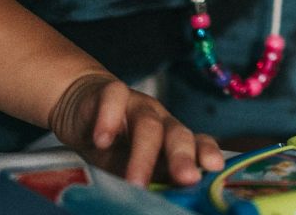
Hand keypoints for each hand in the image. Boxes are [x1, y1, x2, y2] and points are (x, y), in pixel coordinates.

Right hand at [47, 72, 226, 186]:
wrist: (81, 104)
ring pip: (146, 124)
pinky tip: (102, 140)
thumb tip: (168, 204)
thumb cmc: (113, 143)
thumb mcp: (131, 164)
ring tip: (135, 181)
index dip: (206, 152)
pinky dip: (108, 119)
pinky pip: (113, 99)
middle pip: (176, 134)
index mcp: (171, 136)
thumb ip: (151, 178)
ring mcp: (136, 104)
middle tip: (187, 178)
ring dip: (143, 154)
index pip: (197, 142)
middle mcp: (160, 119)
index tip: (215, 167)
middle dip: (183, 157)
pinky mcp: (109, 92)